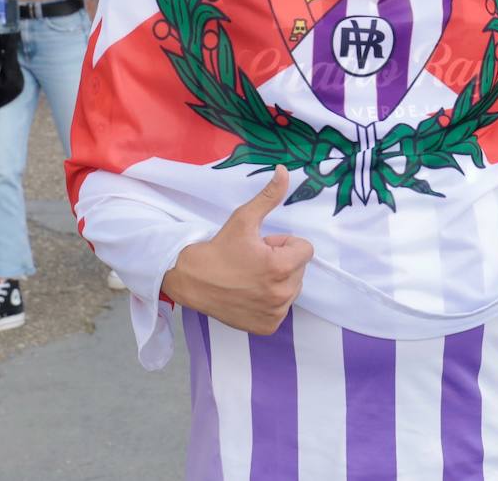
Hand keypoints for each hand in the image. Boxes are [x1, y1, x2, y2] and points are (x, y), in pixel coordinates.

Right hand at [161, 166, 313, 334]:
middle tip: (253, 260)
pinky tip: (249, 293)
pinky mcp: (267, 326)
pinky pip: (281, 308)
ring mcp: (275, 313)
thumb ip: (269, 196)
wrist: (192, 280)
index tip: (263, 246)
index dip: (284, 244)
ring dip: (277, 280)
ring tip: (250, 276)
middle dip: (282, 261)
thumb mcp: (244, 219)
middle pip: (299, 268)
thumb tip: (285, 171)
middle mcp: (282, 293)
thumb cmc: (219, 248)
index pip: (305, 249)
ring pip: (291, 288)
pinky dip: (270, 300)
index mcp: (281, 266)